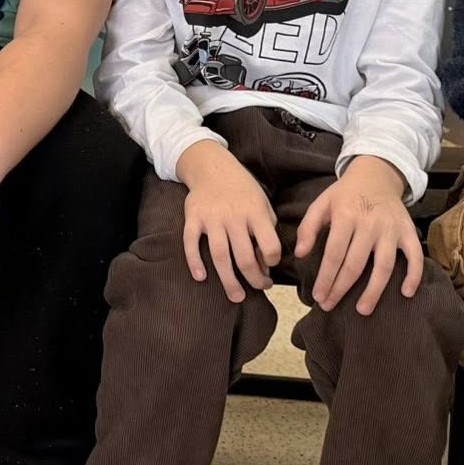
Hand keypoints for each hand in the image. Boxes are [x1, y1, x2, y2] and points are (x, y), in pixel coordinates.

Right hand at [175, 139, 281, 302]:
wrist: (213, 167)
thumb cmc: (243, 191)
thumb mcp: (263, 205)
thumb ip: (266, 232)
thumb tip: (264, 265)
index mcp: (255, 213)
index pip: (270, 245)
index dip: (273, 261)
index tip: (270, 267)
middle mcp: (234, 216)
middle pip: (244, 257)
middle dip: (254, 280)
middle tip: (257, 289)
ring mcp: (211, 218)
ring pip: (219, 256)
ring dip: (229, 280)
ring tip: (236, 297)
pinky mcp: (193, 217)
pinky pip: (191, 243)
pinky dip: (194, 261)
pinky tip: (201, 277)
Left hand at [297, 156, 422, 315]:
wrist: (377, 174)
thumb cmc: (345, 194)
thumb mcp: (322, 203)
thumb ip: (308, 227)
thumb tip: (299, 254)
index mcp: (346, 216)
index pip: (334, 253)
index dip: (325, 277)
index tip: (318, 296)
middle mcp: (370, 224)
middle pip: (355, 264)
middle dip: (341, 288)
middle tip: (329, 306)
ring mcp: (391, 229)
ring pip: (384, 265)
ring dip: (374, 290)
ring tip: (363, 310)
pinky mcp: (408, 232)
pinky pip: (415, 256)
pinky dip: (414, 275)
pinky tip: (406, 293)